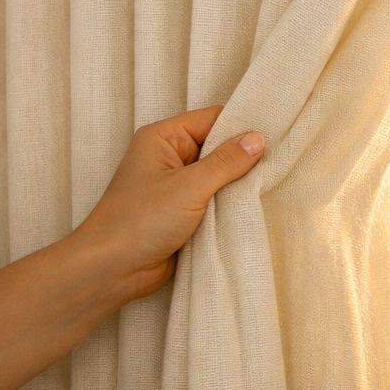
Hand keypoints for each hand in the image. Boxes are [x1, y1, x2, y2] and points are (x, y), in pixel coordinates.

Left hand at [74, 105, 264, 302]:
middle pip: (218, 146)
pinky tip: (253, 205)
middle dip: (243, 157)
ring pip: (219, 175)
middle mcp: (169, 156)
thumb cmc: (140, 221)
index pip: (212, 119)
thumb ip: (226, 162)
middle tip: (278, 161)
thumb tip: (258, 139)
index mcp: (163, 137)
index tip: (274, 135)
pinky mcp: (182, 212)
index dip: (241, 125)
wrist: (111, 270)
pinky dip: (230, 204)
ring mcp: (176, 185)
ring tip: (271, 183)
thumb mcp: (189, 186)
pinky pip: (214, 199)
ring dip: (238, 184)